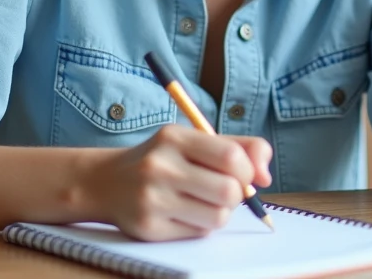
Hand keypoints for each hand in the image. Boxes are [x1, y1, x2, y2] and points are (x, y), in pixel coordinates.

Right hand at [85, 126, 271, 240]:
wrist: (106, 182)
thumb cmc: (161, 159)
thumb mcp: (193, 141)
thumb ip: (237, 147)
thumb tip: (265, 175)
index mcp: (175, 137)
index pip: (232, 157)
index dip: (247, 170)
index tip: (242, 174)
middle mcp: (160, 166)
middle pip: (229, 191)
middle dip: (236, 195)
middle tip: (224, 190)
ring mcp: (152, 199)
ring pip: (218, 217)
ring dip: (220, 213)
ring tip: (203, 202)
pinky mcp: (148, 228)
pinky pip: (198, 233)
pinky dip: (200, 225)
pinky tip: (183, 213)